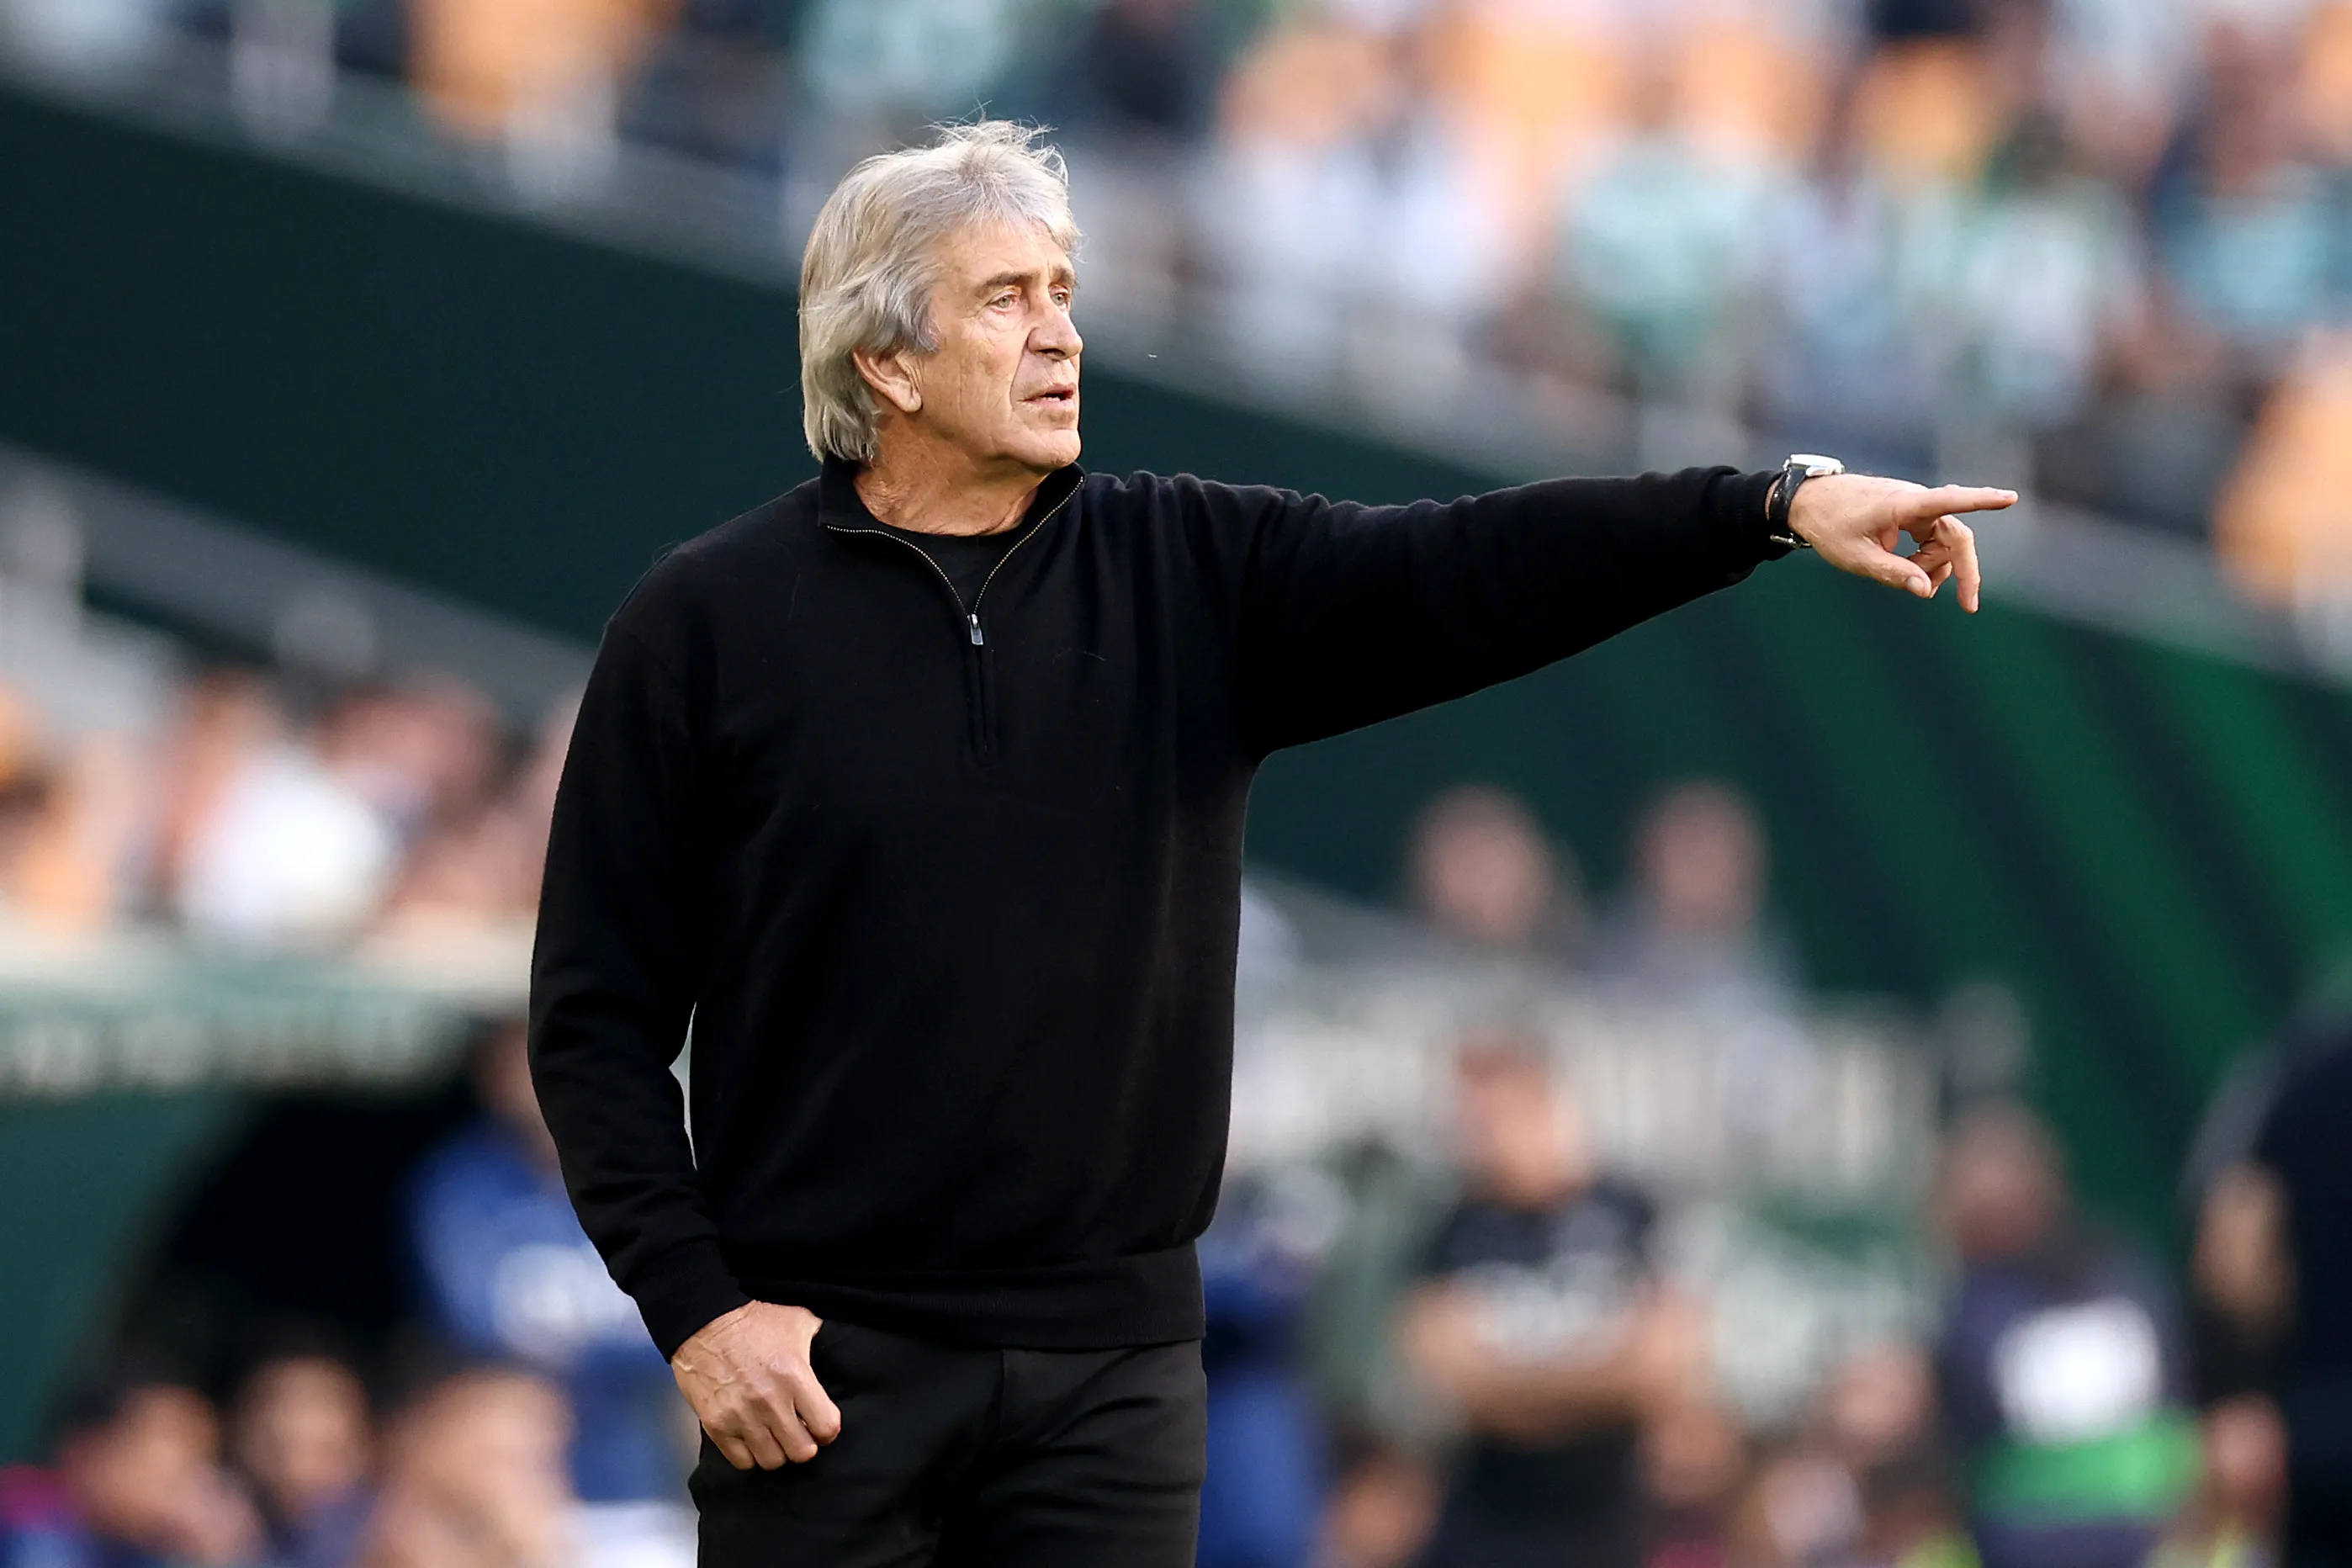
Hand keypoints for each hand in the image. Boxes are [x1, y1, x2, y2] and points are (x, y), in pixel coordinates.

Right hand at [670, 1302, 841, 1469]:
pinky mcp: (716, 1427)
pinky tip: (753, 1438)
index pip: (826, 1427)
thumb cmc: (753, 1321)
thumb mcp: (798, 1321)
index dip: (827, 1430)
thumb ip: (820, 1342)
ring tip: (774, 1436)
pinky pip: (742, 1462)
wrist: (703, 1323)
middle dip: (804, 1443)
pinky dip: (750, 1455)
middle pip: (801, 1452)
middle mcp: (770, 1403)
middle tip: (798, 1432)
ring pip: (772, 1461)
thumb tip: (836, 1352)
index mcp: (795, 1377)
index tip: (820, 1424)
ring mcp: (741, 1418)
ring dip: (777, 1450)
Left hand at [1788, 474, 2016, 612]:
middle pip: (1956, 536)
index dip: (1981, 500)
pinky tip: (1908, 570)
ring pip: (1943, 541)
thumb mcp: (1857, 557)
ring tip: (1906, 578)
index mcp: (1903, 505)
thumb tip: (1927, 590)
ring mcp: (1914, 507)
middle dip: (1963, 570)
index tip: (2010, 497)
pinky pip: (1931, 538)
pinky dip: (1925, 558)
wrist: (1808, 503)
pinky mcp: (1910, 513)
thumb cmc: (1829, 526)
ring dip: (1934, 566)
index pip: (1950, 501)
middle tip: (1968, 606)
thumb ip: (1893, 573)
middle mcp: (1915, 501)